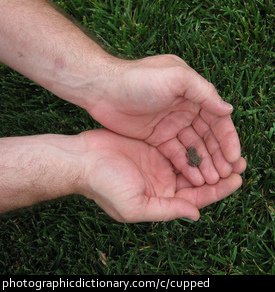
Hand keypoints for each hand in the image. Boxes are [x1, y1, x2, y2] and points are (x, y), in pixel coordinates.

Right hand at [80, 129, 244, 222]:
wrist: (82, 159)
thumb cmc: (105, 185)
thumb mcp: (135, 206)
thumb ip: (167, 211)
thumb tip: (196, 214)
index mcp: (161, 200)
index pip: (196, 198)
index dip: (218, 191)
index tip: (238, 179)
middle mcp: (163, 183)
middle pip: (198, 180)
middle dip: (219, 172)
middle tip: (241, 161)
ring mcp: (159, 163)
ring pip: (191, 161)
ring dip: (209, 156)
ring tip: (230, 148)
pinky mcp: (153, 146)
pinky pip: (179, 145)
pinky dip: (193, 143)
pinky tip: (207, 135)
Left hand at [89, 55, 243, 185]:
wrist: (103, 89)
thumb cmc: (138, 79)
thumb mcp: (175, 78)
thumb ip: (203, 92)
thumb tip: (228, 110)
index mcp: (192, 94)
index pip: (217, 119)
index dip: (228, 139)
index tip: (235, 159)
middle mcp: (184, 110)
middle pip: (207, 136)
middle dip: (218, 155)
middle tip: (226, 175)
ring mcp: (170, 125)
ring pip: (193, 147)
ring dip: (204, 163)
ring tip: (213, 180)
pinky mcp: (157, 138)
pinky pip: (176, 153)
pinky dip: (186, 165)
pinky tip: (195, 178)